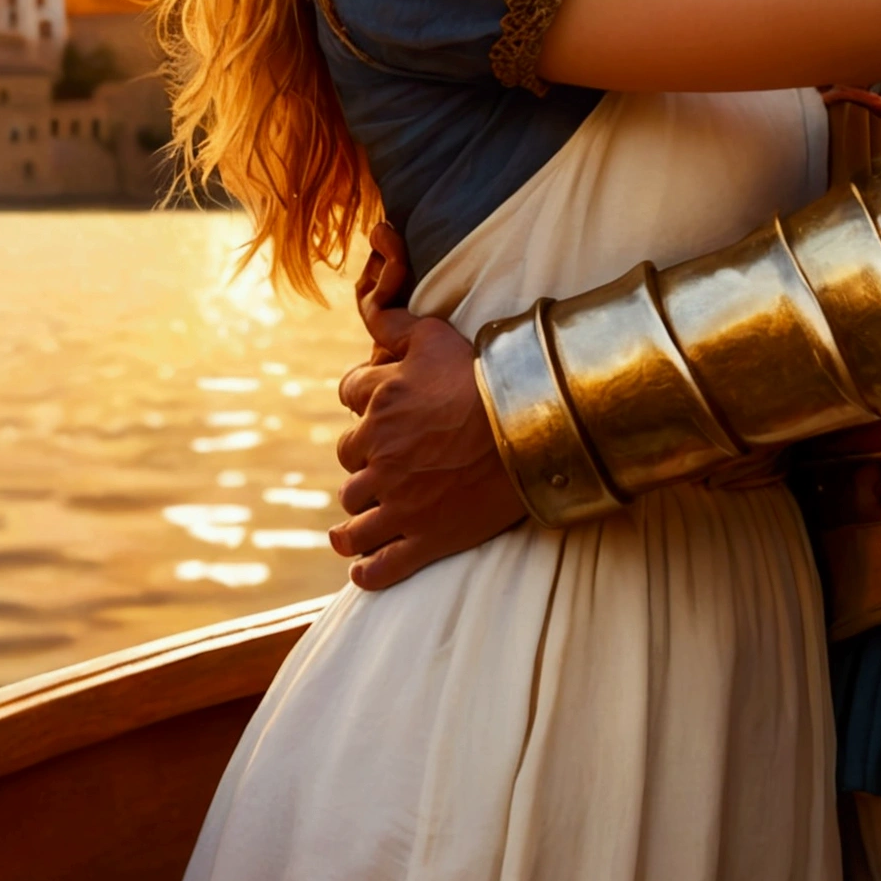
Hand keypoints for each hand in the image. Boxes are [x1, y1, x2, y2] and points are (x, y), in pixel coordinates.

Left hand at [331, 224, 525, 588]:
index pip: (348, 396)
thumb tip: (369, 311)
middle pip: (349, 461)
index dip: (364, 399)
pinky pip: (378, 564)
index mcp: (379, 402)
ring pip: (354, 518)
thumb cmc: (484, 378)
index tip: (376, 407)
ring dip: (355, 521)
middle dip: (364, 460)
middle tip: (386, 464)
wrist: (531, 430)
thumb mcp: (436, 335)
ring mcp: (398, 501)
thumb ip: (395, 323)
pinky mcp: (423, 538)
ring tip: (356, 528)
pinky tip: (363, 569)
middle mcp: (379, 453)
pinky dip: (367, 570)